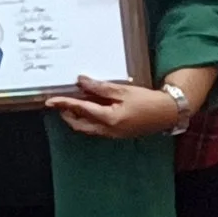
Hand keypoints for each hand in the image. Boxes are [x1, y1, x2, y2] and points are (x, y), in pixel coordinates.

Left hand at [46, 73, 182, 139]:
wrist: (167, 113)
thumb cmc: (148, 100)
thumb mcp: (123, 90)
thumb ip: (100, 87)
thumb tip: (80, 81)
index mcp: (110, 119)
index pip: (81, 109)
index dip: (64, 104)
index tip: (50, 101)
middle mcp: (109, 130)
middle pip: (79, 125)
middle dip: (67, 115)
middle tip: (60, 103)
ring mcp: (113, 135)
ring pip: (87, 129)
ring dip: (77, 118)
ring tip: (72, 105)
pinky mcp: (117, 135)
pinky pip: (96, 129)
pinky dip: (88, 120)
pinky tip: (89, 109)